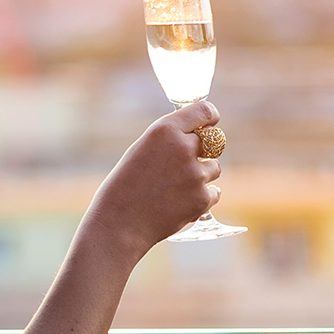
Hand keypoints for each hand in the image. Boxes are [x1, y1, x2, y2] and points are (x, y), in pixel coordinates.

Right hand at [86, 101, 222, 263]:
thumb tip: (199, 135)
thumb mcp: (143, 148)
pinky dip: (201, 197)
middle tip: (183, 164)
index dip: (210, 117)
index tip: (211, 122)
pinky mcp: (201, 199)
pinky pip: (214, 192)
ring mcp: (195, 174)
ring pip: (214, 168)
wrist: (119, 222)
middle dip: (203, 150)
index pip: (205, 111)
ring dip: (201, 175)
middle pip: (212, 141)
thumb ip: (170, 138)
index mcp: (165, 129)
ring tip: (174, 187)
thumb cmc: (126, 184)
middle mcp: (183, 148)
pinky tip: (179, 202)